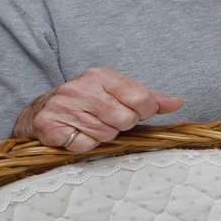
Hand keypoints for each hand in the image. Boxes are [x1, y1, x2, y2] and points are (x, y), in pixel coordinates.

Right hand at [12, 67, 183, 150]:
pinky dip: (84, 145)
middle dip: (121, 125)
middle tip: (107, 120)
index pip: (140, 97)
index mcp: (100, 75)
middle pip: (125, 120)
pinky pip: (84, 145)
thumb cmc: (88, 103)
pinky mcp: (50, 126)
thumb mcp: (117, 93)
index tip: (134, 112)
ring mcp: (63, 106)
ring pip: (105, 134)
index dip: (144, 111)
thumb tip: (178, 102)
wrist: (41, 112)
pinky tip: (76, 134)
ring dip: (102, 136)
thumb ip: (149, 98)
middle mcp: (80, 88)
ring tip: (90, 125)